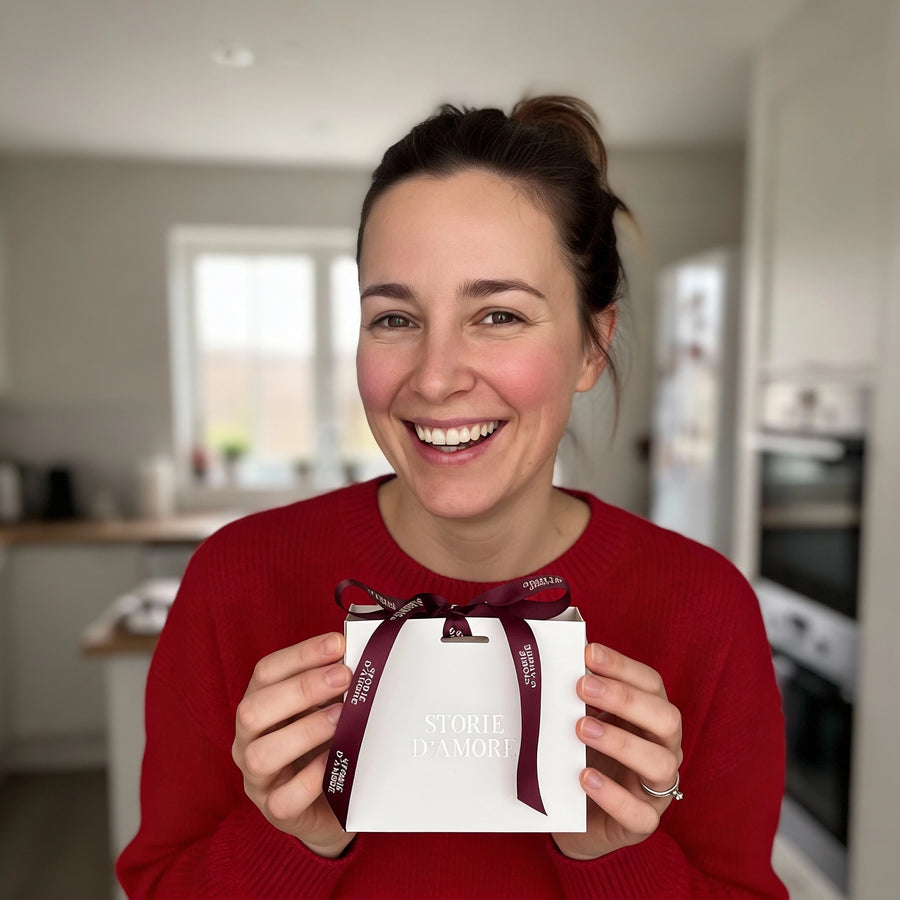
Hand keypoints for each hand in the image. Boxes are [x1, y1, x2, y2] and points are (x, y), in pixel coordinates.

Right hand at [232, 632, 355, 858]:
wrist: (331, 804)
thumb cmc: (325, 744)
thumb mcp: (325, 707)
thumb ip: (333, 684)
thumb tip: (360, 654)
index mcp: (259, 706)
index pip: (265, 672)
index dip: (300, 655)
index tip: (337, 644)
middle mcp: (249, 740)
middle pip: (252, 710)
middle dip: (301, 689)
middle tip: (344, 676)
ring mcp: (258, 778)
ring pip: (260, 754)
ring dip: (305, 730)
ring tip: (342, 716)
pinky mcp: (276, 811)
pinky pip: (285, 798)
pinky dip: (311, 777)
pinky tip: (334, 760)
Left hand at [553, 643, 683, 860]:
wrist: (580, 816)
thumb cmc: (587, 756)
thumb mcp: (586, 720)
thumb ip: (581, 696)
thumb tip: (555, 658)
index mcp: (651, 716)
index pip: (650, 684)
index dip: (623, 667)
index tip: (589, 652)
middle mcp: (664, 748)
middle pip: (666, 718)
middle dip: (624, 698)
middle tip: (582, 686)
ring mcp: (657, 788)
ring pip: (660, 764)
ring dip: (620, 742)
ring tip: (581, 728)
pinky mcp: (644, 822)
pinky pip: (639, 814)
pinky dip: (613, 795)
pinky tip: (585, 777)